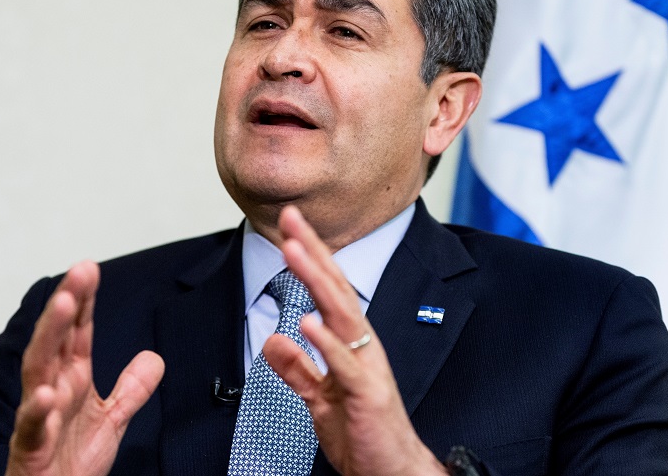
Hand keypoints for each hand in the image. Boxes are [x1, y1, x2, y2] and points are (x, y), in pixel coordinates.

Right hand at [6, 261, 164, 475]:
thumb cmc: (70, 463)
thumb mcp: (112, 420)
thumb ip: (131, 389)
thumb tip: (154, 357)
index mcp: (70, 382)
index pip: (76, 334)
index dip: (83, 301)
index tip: (90, 268)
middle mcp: (50, 392)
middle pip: (55, 340)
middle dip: (66, 305)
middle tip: (80, 271)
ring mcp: (37, 419)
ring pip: (37, 371)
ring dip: (48, 337)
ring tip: (63, 305)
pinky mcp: (30, 450)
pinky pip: (31, 428)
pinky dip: (36, 411)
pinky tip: (44, 393)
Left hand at [264, 206, 446, 475]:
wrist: (392, 473)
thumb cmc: (363, 435)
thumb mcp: (319, 398)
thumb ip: (298, 369)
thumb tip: (275, 341)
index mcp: (351, 343)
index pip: (328, 290)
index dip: (310, 256)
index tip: (289, 225)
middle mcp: (363, 346)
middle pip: (336, 289)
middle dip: (313, 250)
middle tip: (291, 218)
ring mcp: (368, 368)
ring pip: (342, 315)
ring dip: (317, 280)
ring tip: (295, 250)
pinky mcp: (368, 395)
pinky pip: (346, 365)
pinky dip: (328, 343)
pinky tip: (309, 321)